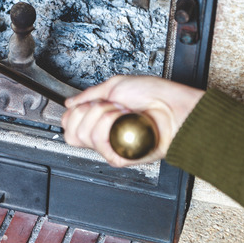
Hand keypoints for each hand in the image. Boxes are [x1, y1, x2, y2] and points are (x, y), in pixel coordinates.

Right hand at [61, 75, 203, 166]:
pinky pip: (98, 142)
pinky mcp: (118, 156)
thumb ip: (88, 95)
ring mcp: (109, 146)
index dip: (75, 112)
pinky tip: (125, 120)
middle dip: (88, 111)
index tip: (91, 102)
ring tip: (122, 112)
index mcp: (99, 120)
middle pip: (71, 132)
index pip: (69, 124)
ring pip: (82, 135)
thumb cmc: (154, 95)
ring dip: (102, 115)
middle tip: (109, 106)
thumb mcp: (115, 86)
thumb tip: (69, 103)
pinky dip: (109, 124)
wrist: (174, 108)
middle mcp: (102, 135)